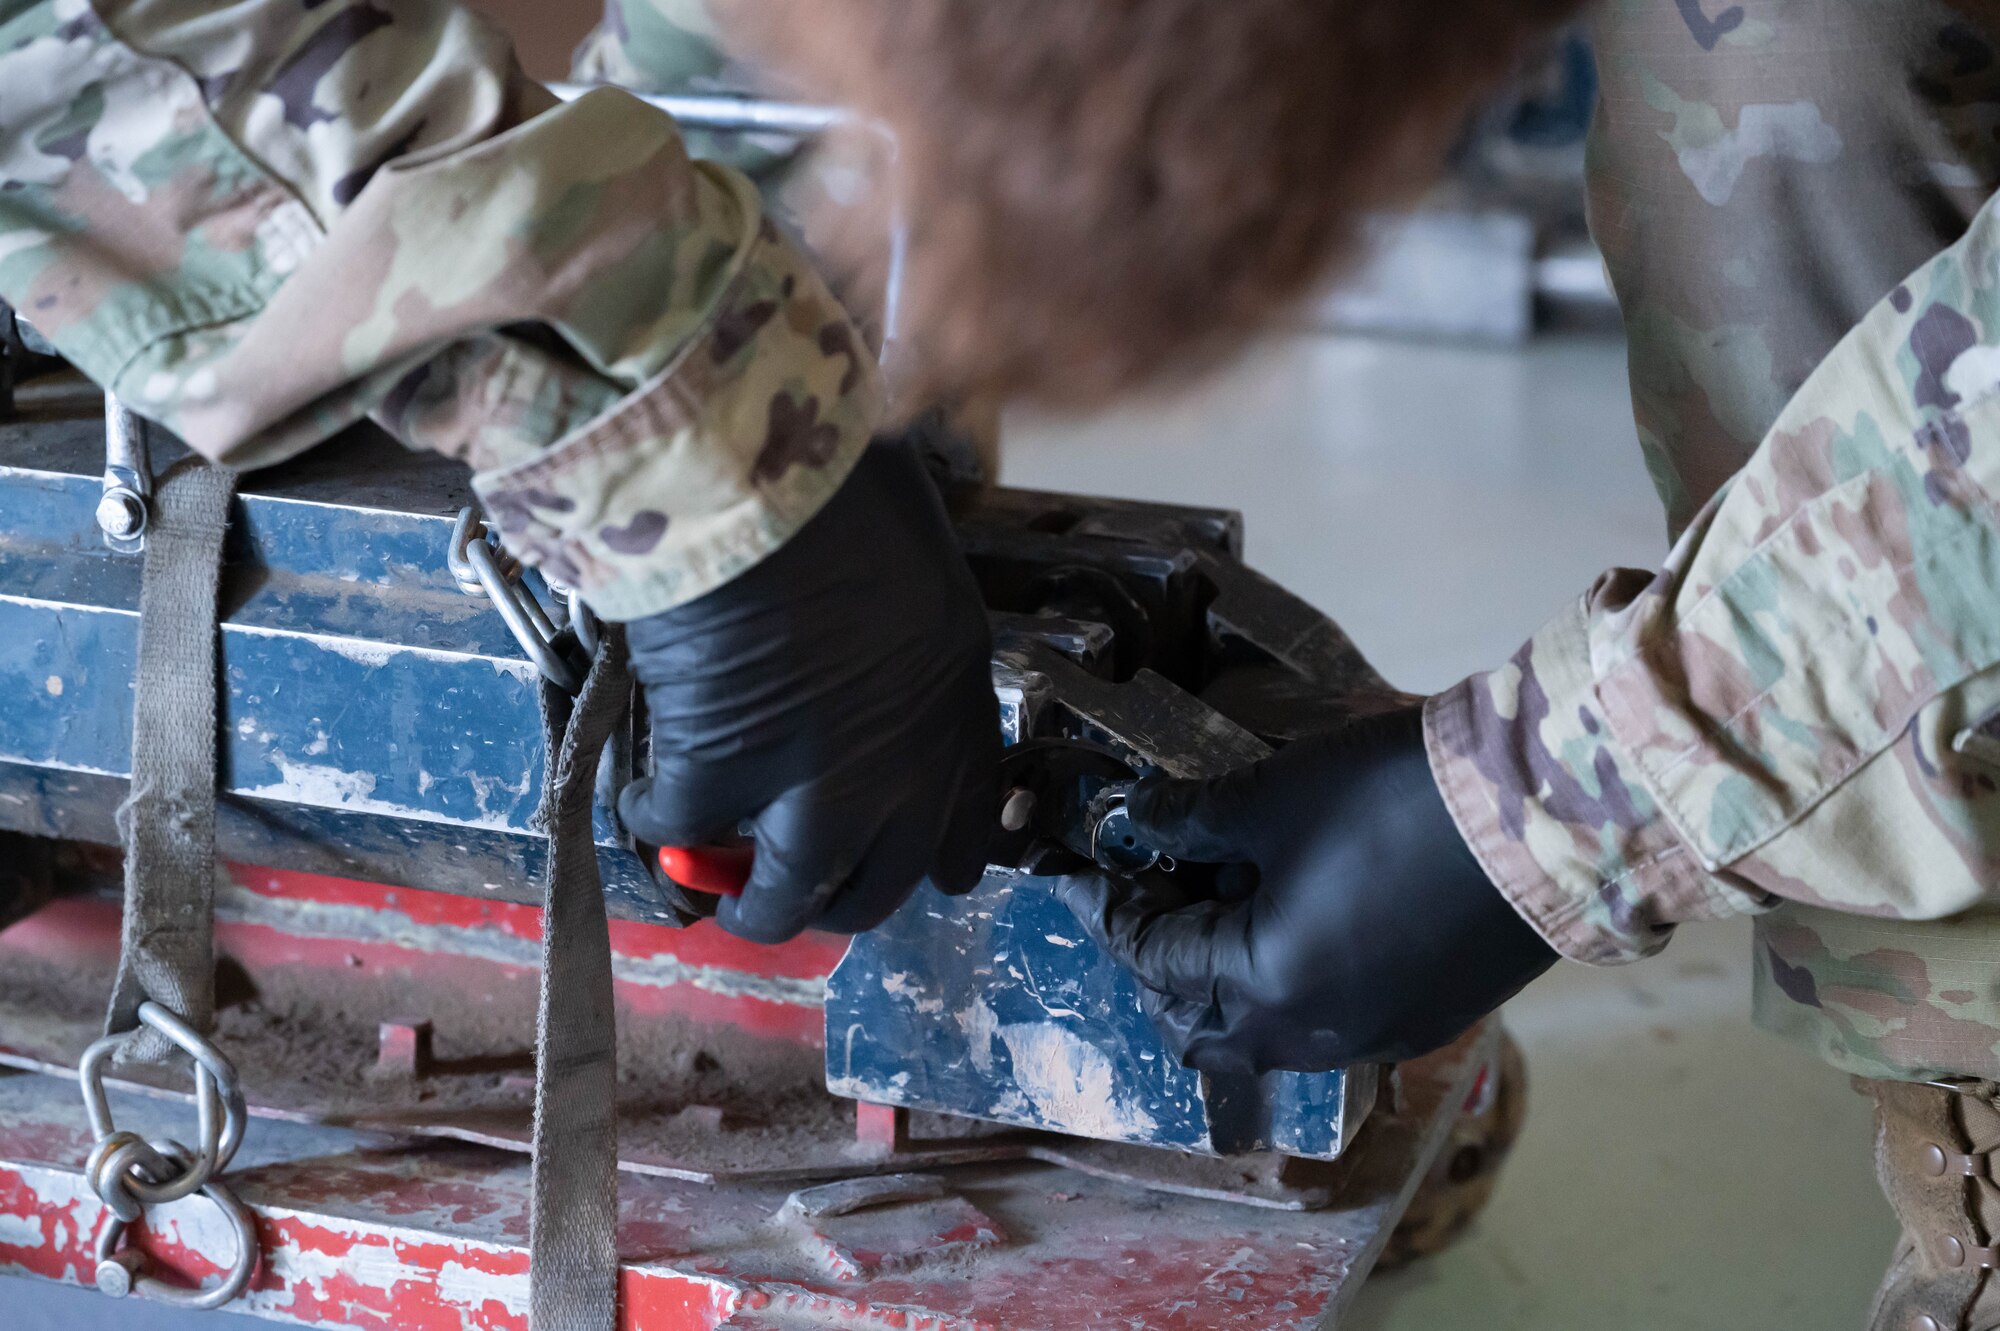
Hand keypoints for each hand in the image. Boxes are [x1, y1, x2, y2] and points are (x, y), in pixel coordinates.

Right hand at [617, 442, 998, 942]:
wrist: (760, 488)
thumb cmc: (843, 488)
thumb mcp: (921, 557)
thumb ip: (910, 621)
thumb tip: (879, 619)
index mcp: (953, 708)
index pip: (968, 827)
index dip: (938, 857)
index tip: (917, 867)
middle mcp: (899, 770)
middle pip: (879, 886)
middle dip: (839, 900)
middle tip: (804, 889)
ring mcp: (813, 789)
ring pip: (786, 897)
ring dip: (754, 907)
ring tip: (722, 893)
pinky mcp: (720, 780)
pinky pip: (681, 828)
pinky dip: (657, 820)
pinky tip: (646, 799)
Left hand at [1057, 705, 1554, 1072]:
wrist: (1547, 815)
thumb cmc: (1393, 800)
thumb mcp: (1271, 797)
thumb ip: (1189, 817)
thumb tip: (1132, 819)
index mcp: (1260, 986)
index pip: (1154, 957)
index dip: (1112, 908)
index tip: (1089, 870)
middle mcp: (1309, 1035)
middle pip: (1200, 1030)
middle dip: (1161, 972)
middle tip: (1153, 900)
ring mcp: (1372, 1037)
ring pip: (1265, 1037)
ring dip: (1226, 984)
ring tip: (1225, 903)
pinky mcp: (1423, 1020)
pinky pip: (1326, 1025)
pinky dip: (1289, 987)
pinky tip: (1299, 920)